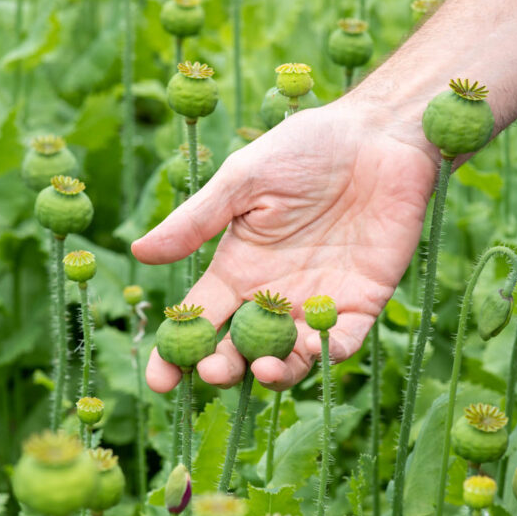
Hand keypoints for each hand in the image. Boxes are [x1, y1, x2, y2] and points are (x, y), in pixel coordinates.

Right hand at [131, 99, 437, 391]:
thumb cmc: (306, 148)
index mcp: (239, 268)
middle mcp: (274, 294)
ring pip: (290, 356)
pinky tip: (306, 348)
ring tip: (262, 368)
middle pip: (241, 348)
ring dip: (273, 371)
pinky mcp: (362, 302)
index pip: (200, 320)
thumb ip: (197, 221)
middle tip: (212, 371)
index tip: (159, 381)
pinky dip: (324, 352)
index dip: (177, 353)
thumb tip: (139, 252)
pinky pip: (341, 341)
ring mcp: (316, 302)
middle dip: (222, 368)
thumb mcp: (243, 180)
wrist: (377, 135)